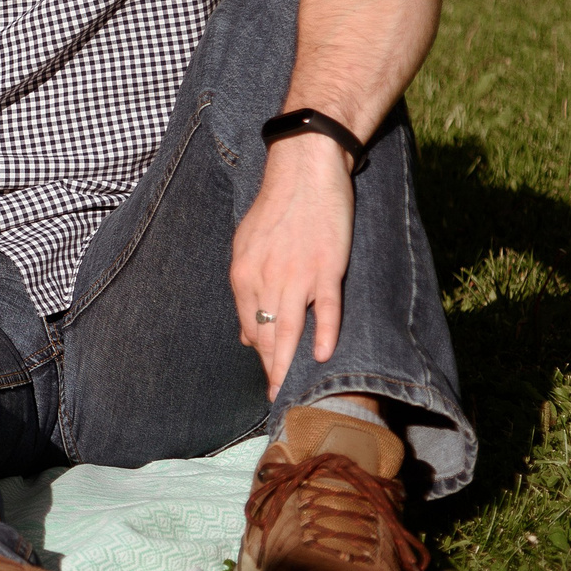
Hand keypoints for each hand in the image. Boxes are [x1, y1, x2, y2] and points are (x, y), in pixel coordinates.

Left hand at [228, 133, 355, 399]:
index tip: (266, 373)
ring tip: (289, 392)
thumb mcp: (247, 245)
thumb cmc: (276, 208)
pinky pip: (327, 308)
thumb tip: (246, 331)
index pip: (248, 324)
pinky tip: (321, 356)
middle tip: (274, 398)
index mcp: (243, 273)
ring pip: (291, 328)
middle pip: (266, 334)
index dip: (258, 351)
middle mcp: (265, 278)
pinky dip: (325, 332)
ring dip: (288, 363)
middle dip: (269, 369)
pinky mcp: (327, 268)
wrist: (304, 172)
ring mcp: (298, 274)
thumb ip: (246, 287)